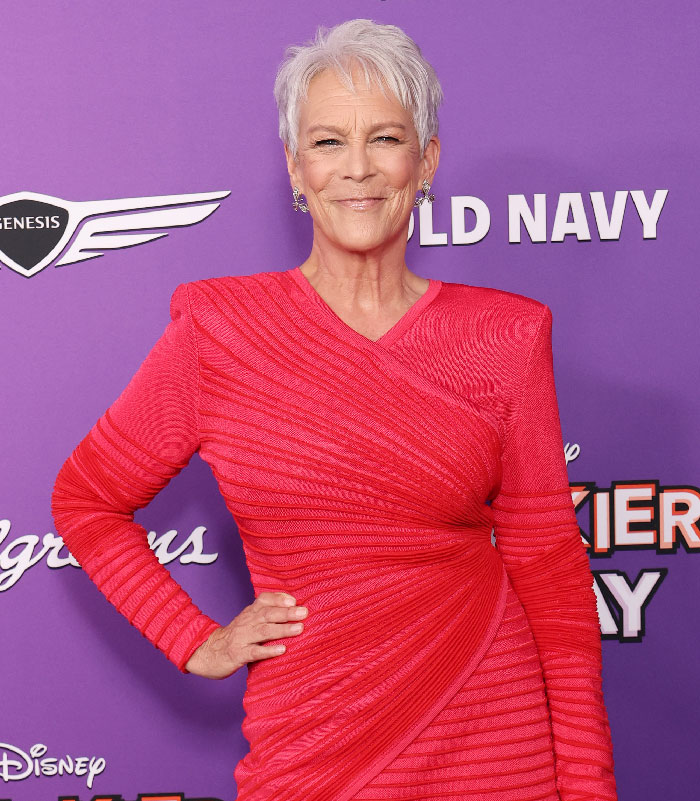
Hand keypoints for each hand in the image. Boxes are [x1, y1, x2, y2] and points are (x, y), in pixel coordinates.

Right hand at [184, 592, 307, 678]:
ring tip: (299, 628)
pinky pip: (254, 652)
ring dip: (282, 629)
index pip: (264, 600)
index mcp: (249, 613)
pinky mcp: (238, 654)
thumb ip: (266, 613)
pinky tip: (281, 649)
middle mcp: (246, 622)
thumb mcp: (248, 621)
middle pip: (267, 614)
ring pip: (263, 631)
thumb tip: (293, 607)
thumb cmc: (235, 637)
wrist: (206, 652)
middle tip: (304, 612)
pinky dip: (268, 650)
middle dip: (287, 613)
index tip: (294, 600)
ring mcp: (242, 638)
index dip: (278, 599)